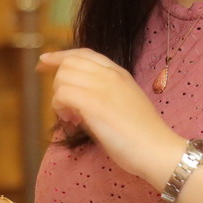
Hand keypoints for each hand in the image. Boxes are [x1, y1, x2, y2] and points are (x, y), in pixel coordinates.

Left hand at [38, 49, 185, 186]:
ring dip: (59, 99)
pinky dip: (61, 108)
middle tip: (62, 107)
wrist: (158, 149)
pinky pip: (62, 95)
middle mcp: (110, 74)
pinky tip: (73, 122)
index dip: (60, 55)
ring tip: (72, 118)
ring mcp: (102, 87)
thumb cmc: (143, 135)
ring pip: (62, 78)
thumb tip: (76, 100)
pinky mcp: (94, 104)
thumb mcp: (125, 103)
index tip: (44, 61)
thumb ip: (104, 94)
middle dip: (57, 82)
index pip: (84, 53)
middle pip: (69, 63)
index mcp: (119, 72)